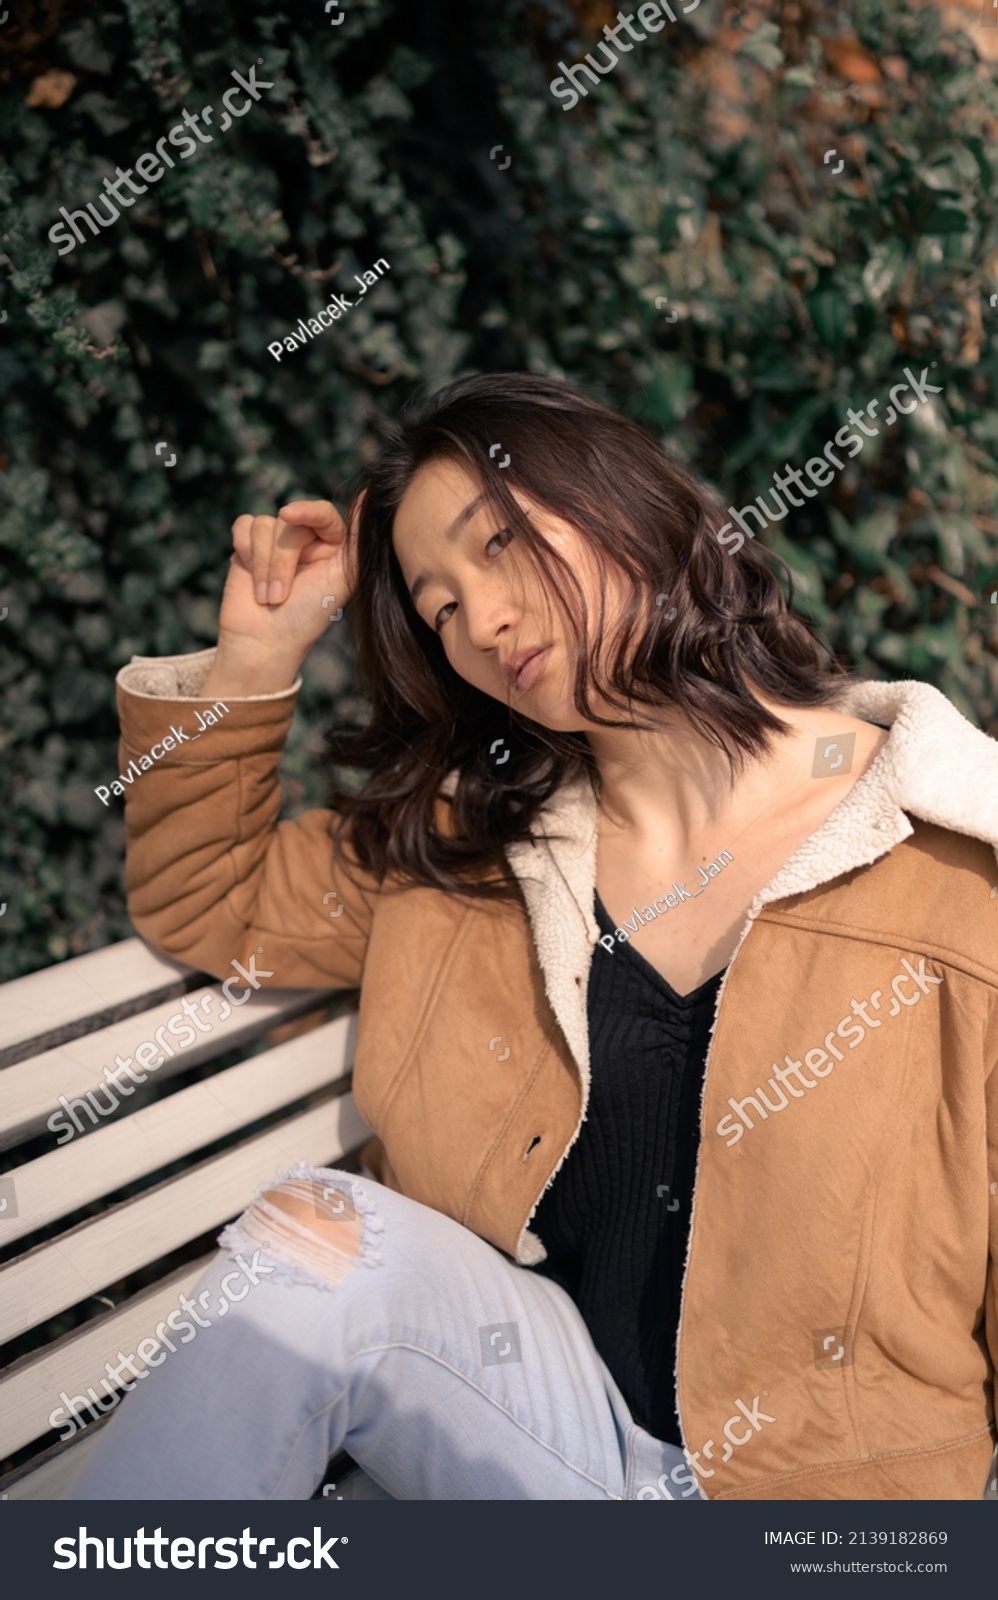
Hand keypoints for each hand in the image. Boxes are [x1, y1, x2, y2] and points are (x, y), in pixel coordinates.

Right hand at [207, 495, 362, 691]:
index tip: (289, 515)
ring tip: (266, 596)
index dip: (307, 510)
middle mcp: (305, 540)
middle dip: (282, 559)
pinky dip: (245, 550)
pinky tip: (249, 576)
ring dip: (263, 564)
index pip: (323, 513)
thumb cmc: (306, 617)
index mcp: (333, 546)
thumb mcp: (341, 580)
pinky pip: (243, 526)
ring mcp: (276, 543)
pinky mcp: (248, 547)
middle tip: (280, 595)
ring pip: (264, 524)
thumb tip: (367, 495)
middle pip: (289, 521)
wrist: (264, 642)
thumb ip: (357, 541)